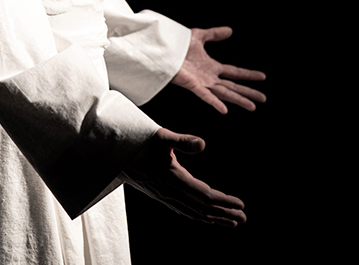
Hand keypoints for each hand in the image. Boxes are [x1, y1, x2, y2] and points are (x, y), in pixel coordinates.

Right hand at [121, 128, 246, 226]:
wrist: (115, 154)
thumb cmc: (140, 142)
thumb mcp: (162, 137)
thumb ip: (183, 141)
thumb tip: (203, 144)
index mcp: (173, 179)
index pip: (204, 196)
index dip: (224, 201)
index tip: (240, 205)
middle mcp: (169, 192)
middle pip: (202, 209)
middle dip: (223, 214)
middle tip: (243, 218)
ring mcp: (164, 196)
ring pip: (193, 213)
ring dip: (214, 218)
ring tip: (232, 222)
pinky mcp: (161, 196)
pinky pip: (184, 211)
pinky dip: (199, 216)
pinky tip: (208, 217)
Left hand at [172, 27, 266, 113]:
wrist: (161, 49)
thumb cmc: (176, 45)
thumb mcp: (200, 36)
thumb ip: (214, 34)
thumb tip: (230, 30)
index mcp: (211, 67)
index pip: (234, 72)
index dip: (248, 75)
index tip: (262, 76)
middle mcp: (209, 77)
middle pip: (233, 86)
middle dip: (248, 92)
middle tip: (263, 98)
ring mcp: (202, 83)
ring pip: (224, 93)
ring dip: (238, 99)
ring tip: (253, 106)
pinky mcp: (192, 85)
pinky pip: (206, 95)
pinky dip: (215, 102)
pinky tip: (225, 110)